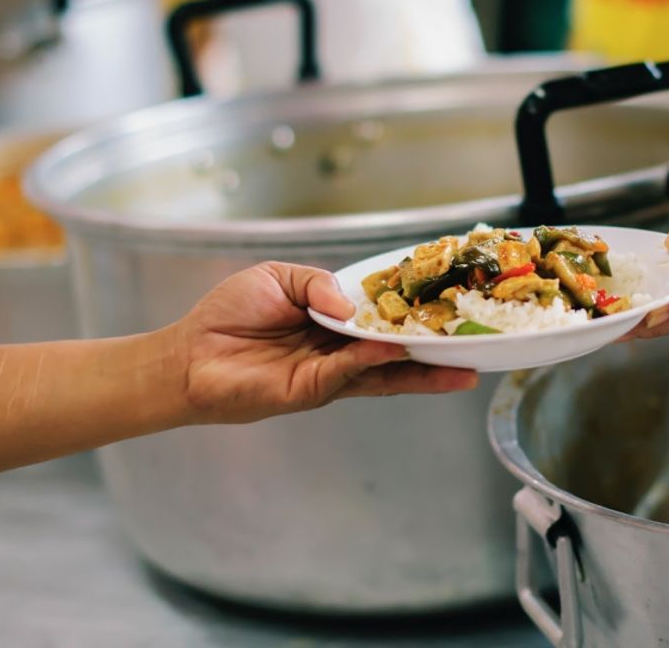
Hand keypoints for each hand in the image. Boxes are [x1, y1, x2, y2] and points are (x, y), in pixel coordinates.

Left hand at [171, 262, 478, 423]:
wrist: (189, 355)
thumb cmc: (229, 314)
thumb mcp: (278, 278)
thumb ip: (318, 283)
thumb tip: (352, 306)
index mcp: (336, 320)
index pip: (386, 315)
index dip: (417, 310)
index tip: (453, 301)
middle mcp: (341, 350)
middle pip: (400, 351)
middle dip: (439, 351)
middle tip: (479, 348)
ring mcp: (330, 374)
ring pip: (386, 370)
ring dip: (423, 367)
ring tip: (461, 365)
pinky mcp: (311, 390)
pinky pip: (349, 373)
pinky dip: (372, 361)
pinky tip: (394, 350)